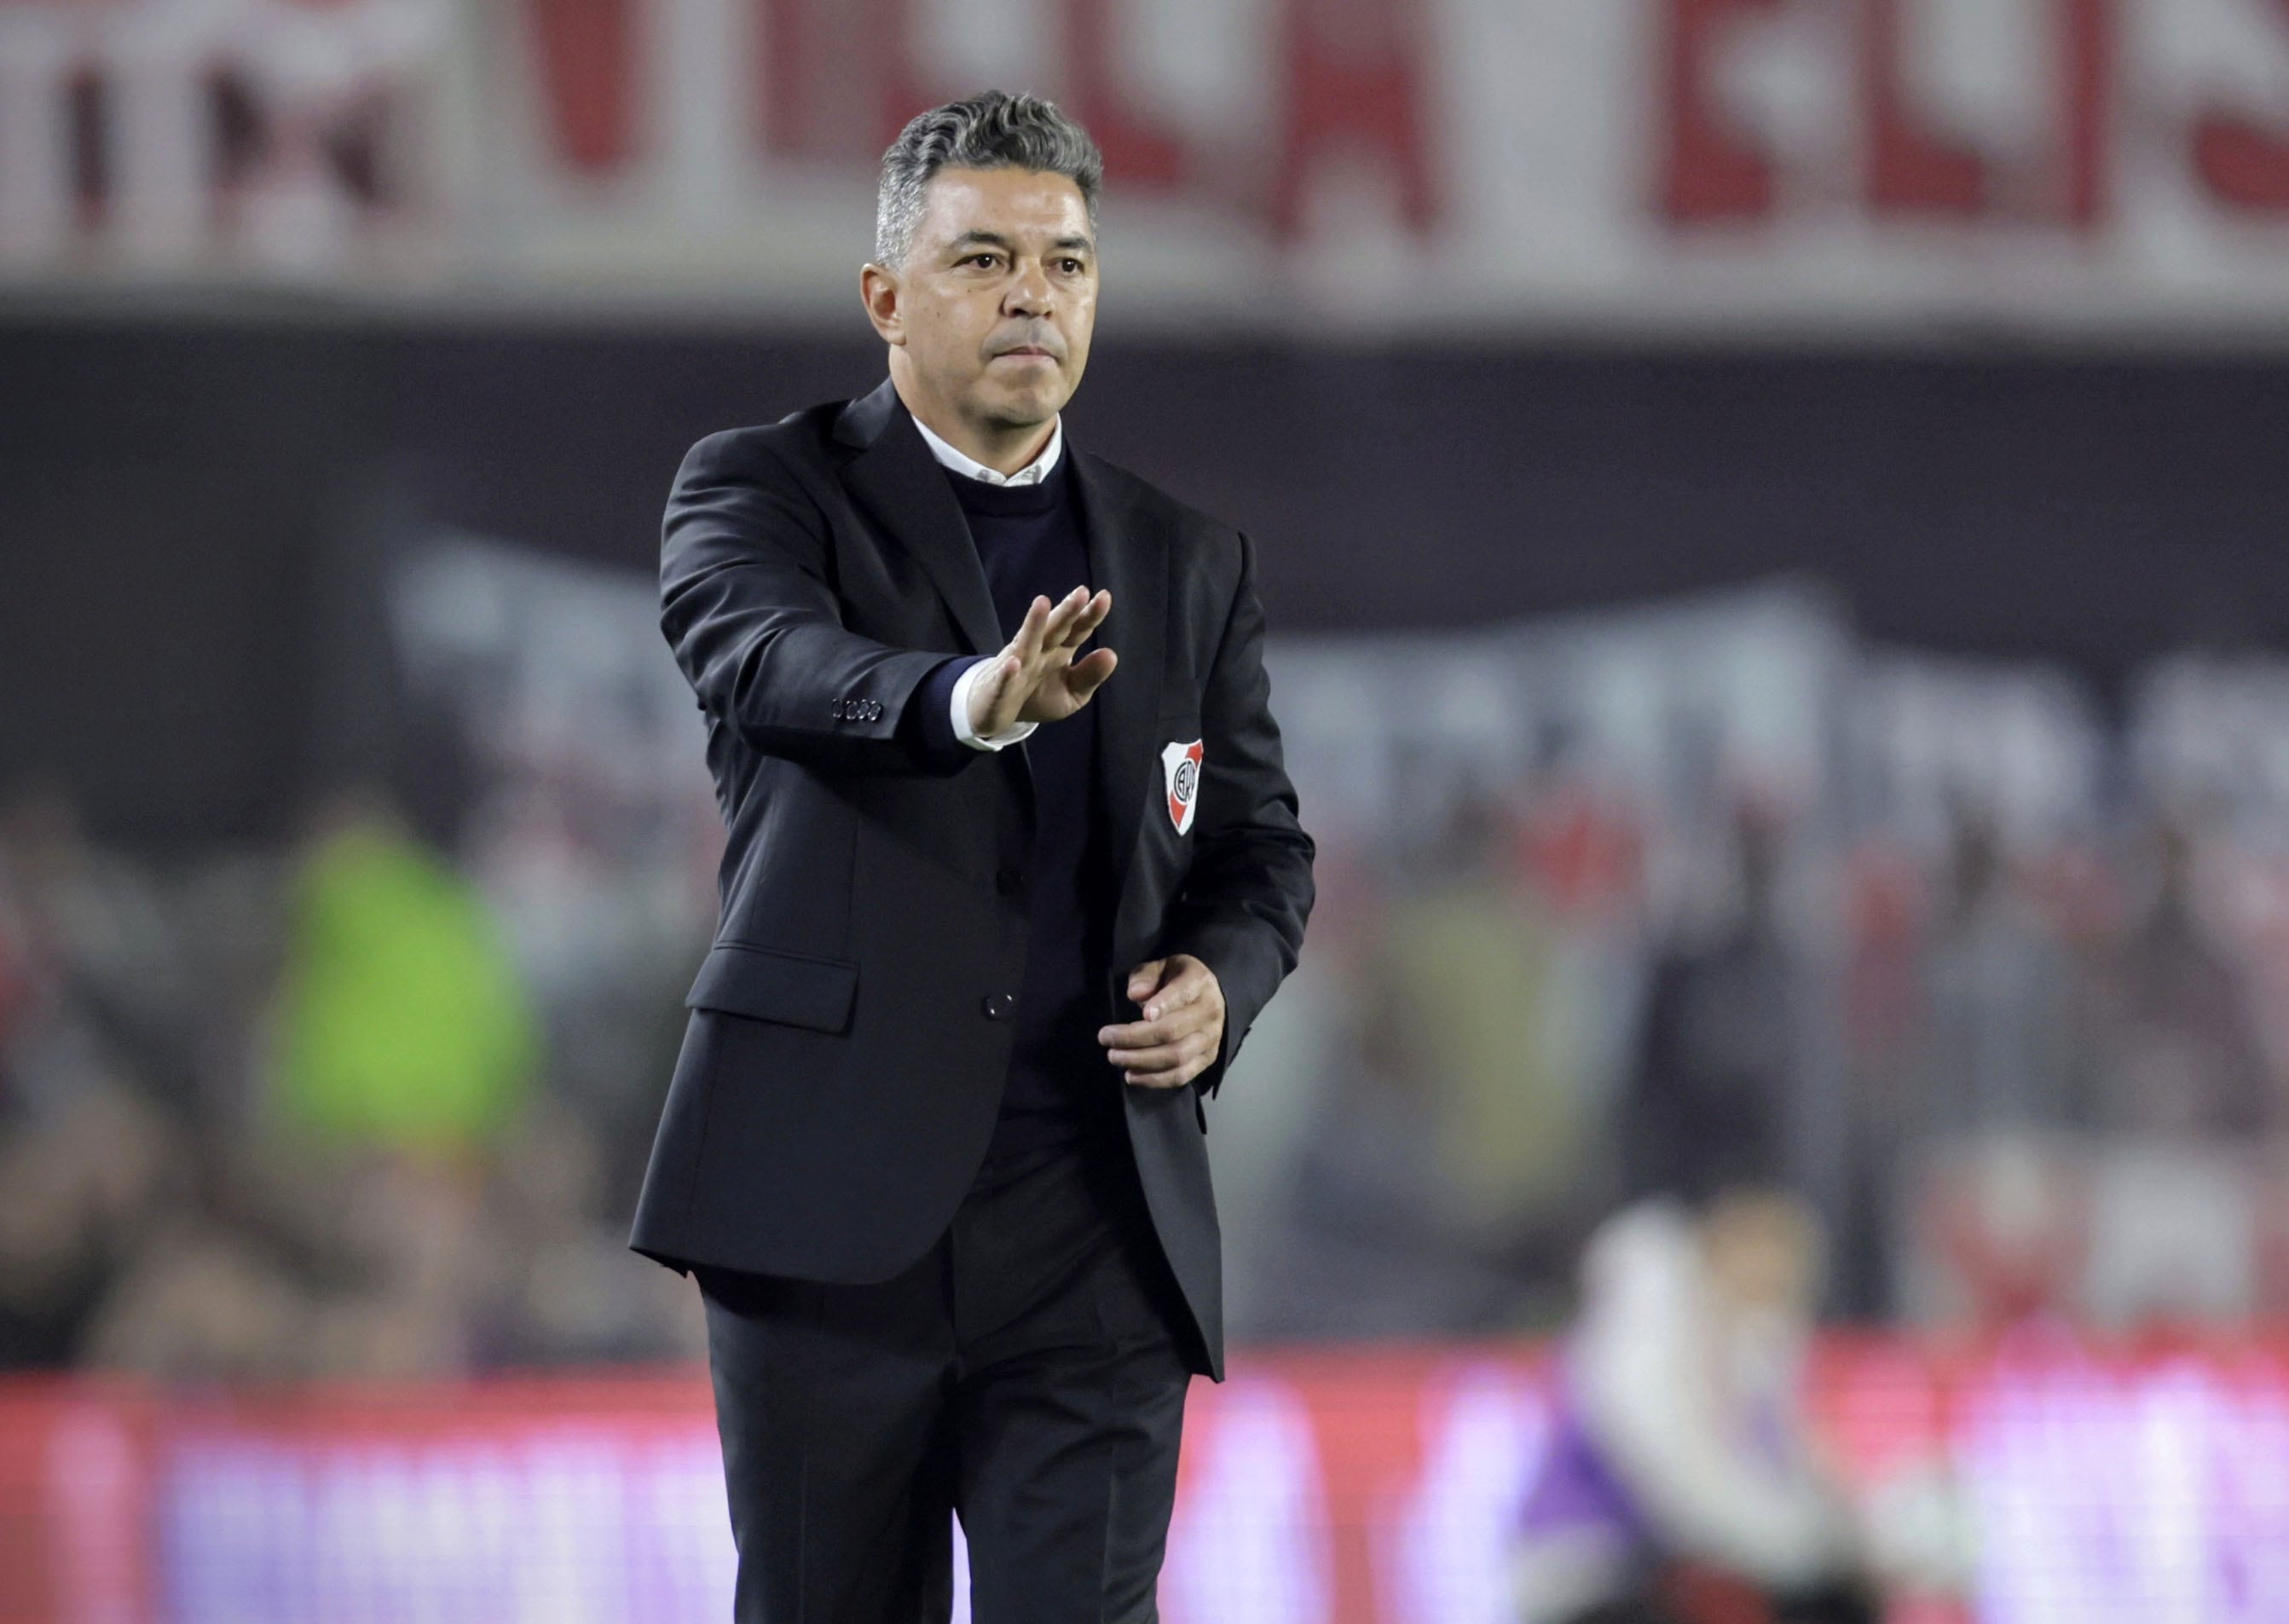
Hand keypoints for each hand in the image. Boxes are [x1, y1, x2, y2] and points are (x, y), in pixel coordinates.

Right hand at [967, 587, 1116, 734]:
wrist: (997, 711)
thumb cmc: (1038, 697)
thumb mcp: (1072, 693)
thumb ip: (1089, 676)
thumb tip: (1112, 654)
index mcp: (1059, 651)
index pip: (1077, 630)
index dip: (1089, 615)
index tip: (1104, 597)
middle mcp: (1038, 652)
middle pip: (1054, 629)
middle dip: (1066, 611)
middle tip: (1081, 592)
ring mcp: (1016, 667)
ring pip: (1025, 644)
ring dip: (1033, 625)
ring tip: (1042, 603)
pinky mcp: (998, 689)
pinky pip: (1003, 681)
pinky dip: (1007, 673)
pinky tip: (1013, 663)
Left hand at [1099, 955, 1223, 1088]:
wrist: (1207, 996)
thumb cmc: (1176, 980)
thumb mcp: (1160, 966)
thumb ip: (1146, 976)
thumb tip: (1135, 994)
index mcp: (1199, 983)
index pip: (1182, 994)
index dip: (1163, 1005)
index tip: (1142, 1015)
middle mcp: (1210, 1012)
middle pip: (1172, 1031)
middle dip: (1134, 1038)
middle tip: (1106, 1038)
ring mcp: (1211, 1039)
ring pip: (1176, 1057)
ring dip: (1140, 1061)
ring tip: (1114, 1057)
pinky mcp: (1207, 1059)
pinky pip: (1181, 1076)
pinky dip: (1154, 1080)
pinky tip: (1131, 1075)